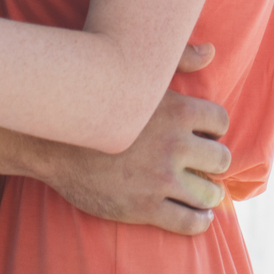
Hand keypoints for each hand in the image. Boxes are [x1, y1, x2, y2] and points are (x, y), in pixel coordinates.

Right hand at [37, 43, 230, 234]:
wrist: (53, 140)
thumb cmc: (98, 102)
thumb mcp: (141, 75)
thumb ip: (180, 60)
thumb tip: (211, 51)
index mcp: (178, 111)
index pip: (220, 123)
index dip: (213, 130)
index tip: (203, 137)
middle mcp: (175, 145)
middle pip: (220, 159)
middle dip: (213, 163)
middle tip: (203, 167)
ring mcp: (161, 178)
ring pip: (209, 193)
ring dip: (210, 194)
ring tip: (203, 193)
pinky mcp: (145, 207)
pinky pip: (189, 221)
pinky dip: (199, 220)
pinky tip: (197, 214)